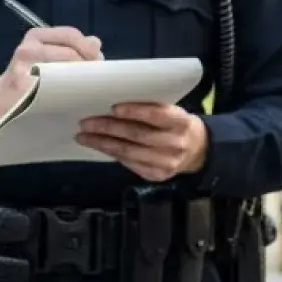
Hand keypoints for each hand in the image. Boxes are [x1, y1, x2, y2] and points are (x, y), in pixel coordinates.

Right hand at [0, 25, 103, 127]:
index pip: (70, 35)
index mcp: (35, 36)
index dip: (88, 47)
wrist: (3, 100)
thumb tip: (95, 42)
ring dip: (81, 81)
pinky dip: (68, 95)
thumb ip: (70, 46)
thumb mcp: (47, 53)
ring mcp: (25, 72)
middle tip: (97, 79)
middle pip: (70, 54)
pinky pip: (55, 93)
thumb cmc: (29, 75)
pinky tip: (75, 99)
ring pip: (65, 74)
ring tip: (87, 89)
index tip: (99, 60)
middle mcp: (28, 50)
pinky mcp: (26, 93)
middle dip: (88, 66)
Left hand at [75, 103, 207, 181]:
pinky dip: (111, 154)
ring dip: (102, 143)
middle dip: (108, 128)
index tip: (113, 107)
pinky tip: (98, 146)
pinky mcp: (157, 175)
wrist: (197, 150)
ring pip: (129, 152)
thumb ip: (151, 109)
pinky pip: (129, 163)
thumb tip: (113, 106)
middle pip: (137, 135)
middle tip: (86, 122)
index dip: (134, 111)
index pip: (156, 115)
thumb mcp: (172, 112)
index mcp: (181, 122)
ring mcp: (166, 162)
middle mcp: (175, 143)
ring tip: (84, 136)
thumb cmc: (176, 124)